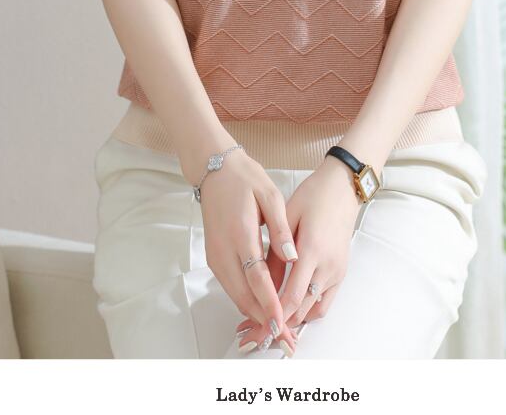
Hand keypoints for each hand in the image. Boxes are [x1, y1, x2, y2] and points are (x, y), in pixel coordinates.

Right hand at [198, 149, 298, 349]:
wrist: (214, 169)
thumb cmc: (244, 179)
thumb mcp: (269, 195)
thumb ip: (280, 228)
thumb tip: (292, 255)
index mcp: (240, 234)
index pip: (256, 278)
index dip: (270, 304)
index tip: (283, 323)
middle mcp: (223, 250)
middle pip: (243, 295)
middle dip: (264, 319)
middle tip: (285, 336)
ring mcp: (215, 256)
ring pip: (235, 295)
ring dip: (255, 313)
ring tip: (277, 327)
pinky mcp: (214, 257)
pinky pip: (231, 286)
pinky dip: (246, 300)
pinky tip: (262, 306)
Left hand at [236, 157, 362, 340]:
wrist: (342, 188)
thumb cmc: (315, 195)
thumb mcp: (288, 216)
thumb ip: (276, 250)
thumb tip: (262, 280)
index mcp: (313, 250)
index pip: (293, 295)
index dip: (276, 314)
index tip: (260, 326)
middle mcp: (328, 265)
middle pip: (302, 309)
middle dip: (279, 323)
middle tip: (257, 330)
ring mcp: (337, 271)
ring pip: (314, 310)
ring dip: (294, 320)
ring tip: (271, 322)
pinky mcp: (340, 272)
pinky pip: (325, 302)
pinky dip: (309, 311)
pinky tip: (293, 310)